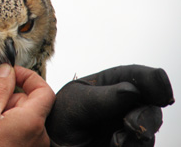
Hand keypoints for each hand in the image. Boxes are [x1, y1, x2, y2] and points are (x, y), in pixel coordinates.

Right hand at [0, 64, 54, 145]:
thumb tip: (7, 70)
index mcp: (32, 122)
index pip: (44, 90)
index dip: (29, 77)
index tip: (13, 73)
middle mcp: (39, 137)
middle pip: (33, 105)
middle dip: (13, 99)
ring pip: (26, 119)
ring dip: (9, 115)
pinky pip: (22, 134)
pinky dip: (9, 129)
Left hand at [46, 65, 174, 146]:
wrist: (54, 145)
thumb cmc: (58, 120)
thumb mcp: (76, 103)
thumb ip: (103, 97)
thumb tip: (132, 90)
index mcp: (107, 84)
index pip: (134, 76)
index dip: (152, 80)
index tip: (161, 88)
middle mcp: (121, 104)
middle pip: (149, 103)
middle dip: (146, 112)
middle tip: (131, 123)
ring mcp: (125, 125)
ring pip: (149, 126)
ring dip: (141, 132)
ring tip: (117, 139)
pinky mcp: (126, 144)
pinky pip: (140, 145)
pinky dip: (132, 145)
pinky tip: (114, 145)